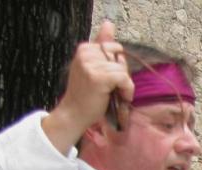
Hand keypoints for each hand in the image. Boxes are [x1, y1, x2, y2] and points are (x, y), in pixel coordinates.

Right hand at [42, 22, 134, 152]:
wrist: (74, 113)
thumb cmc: (86, 94)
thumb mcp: (93, 67)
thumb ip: (102, 46)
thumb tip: (109, 23)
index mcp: (84, 48)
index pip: (114, 48)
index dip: (116, 65)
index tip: (109, 80)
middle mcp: (86, 53)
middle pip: (120, 57)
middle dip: (121, 73)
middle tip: (111, 88)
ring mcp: (91, 64)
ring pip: (123, 69)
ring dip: (124, 85)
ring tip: (114, 94)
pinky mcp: (98, 77)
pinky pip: (124, 78)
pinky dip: (127, 90)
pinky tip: (121, 98)